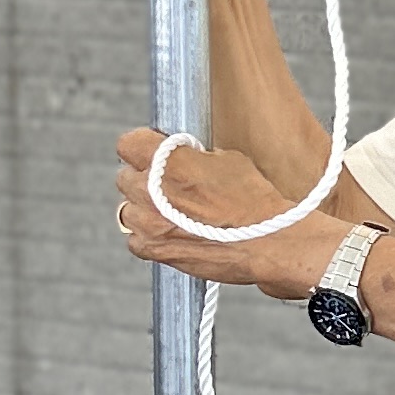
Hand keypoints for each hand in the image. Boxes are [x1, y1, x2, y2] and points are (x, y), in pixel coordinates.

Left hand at [113, 128, 341, 296]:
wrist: (268, 240)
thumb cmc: (254, 201)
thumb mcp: (227, 159)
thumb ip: (194, 157)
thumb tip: (185, 158)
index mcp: (168, 161)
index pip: (128, 144)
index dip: (141, 146)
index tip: (152, 152)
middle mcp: (151, 190)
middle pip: (125, 177)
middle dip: (144, 178)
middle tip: (167, 185)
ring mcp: (149, 223)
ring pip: (127, 209)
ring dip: (144, 209)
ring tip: (170, 213)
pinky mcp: (155, 251)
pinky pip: (135, 240)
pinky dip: (148, 237)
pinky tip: (170, 233)